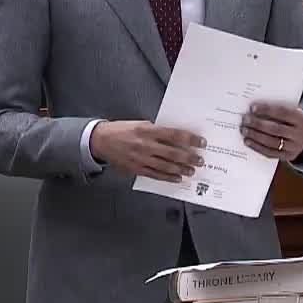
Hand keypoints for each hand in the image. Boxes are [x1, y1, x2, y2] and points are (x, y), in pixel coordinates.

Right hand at [90, 121, 205, 181]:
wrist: (101, 140)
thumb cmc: (122, 130)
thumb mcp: (141, 123)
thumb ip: (157, 130)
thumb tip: (176, 137)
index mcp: (148, 130)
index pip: (175, 135)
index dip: (190, 139)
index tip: (201, 142)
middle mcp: (146, 145)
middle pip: (173, 153)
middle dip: (189, 158)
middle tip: (200, 160)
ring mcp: (142, 158)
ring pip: (166, 166)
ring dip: (181, 169)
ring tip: (191, 171)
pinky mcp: (137, 168)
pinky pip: (156, 175)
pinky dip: (168, 177)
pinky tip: (177, 178)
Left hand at [241, 102, 302, 162]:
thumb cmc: (294, 121)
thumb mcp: (293, 112)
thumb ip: (278, 111)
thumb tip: (255, 109)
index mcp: (301, 119)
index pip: (283, 113)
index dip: (267, 110)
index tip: (252, 108)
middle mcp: (299, 134)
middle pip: (276, 129)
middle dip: (258, 124)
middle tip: (245, 119)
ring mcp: (294, 147)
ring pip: (272, 142)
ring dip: (255, 136)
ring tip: (244, 130)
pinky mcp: (287, 156)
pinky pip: (270, 153)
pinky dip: (257, 147)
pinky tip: (248, 141)